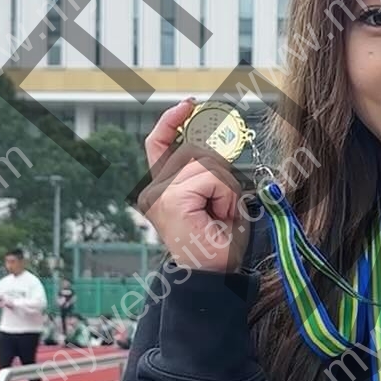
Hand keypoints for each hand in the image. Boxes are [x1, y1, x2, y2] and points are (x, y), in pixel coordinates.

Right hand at [138, 98, 249, 275]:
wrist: (215, 275)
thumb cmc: (219, 242)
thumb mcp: (217, 196)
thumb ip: (210, 170)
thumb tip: (217, 140)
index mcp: (162, 189)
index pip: (158, 143)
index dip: (171, 120)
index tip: (189, 104)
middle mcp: (155, 191)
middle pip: (194, 151)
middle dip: (220, 173)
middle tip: (223, 205)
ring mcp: (160, 195)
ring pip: (206, 164)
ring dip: (225, 187)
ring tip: (221, 214)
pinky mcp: (171, 200)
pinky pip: (211, 178)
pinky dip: (225, 194)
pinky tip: (219, 215)